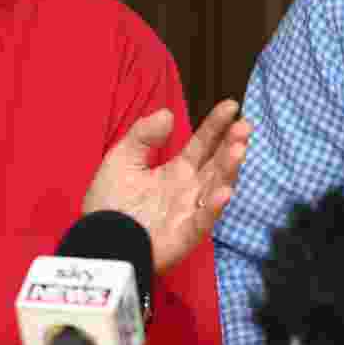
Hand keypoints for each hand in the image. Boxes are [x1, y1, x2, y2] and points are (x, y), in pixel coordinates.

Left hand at [82, 99, 251, 272]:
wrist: (99, 239)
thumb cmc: (109, 201)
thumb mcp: (122, 159)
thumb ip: (143, 136)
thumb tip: (168, 113)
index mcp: (175, 171)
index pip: (202, 145)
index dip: (216, 126)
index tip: (231, 105)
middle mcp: (189, 189)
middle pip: (217, 164)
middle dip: (232, 144)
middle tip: (245, 126)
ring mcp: (191, 211)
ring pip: (217, 187)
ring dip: (230, 169)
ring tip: (239, 148)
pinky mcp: (186, 234)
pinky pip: (204, 220)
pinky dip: (214, 207)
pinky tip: (223, 191)